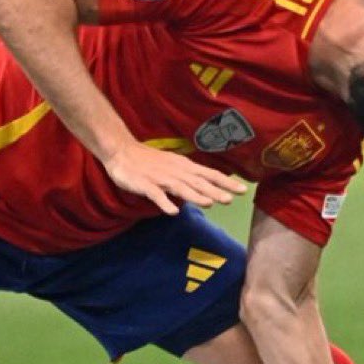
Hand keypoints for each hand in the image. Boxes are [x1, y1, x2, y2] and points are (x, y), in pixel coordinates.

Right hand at [102, 141, 246, 214]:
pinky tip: (172, 212)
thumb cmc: (148, 160)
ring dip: (195, 195)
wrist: (121, 151)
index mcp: (183, 167)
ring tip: (210, 203)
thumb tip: (206, 188)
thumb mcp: (173, 165)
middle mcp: (175, 172)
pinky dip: (164, 203)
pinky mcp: (145, 185)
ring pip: (180, 188)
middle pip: (198, 182)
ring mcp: (160, 178)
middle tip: (231, 199)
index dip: (225, 182)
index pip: (209, 174)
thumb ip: (188, 177)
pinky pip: (156, 195)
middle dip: (215, 190)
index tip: (242, 190)